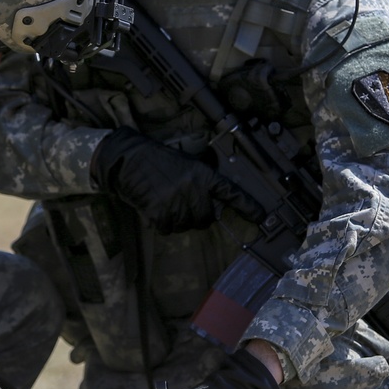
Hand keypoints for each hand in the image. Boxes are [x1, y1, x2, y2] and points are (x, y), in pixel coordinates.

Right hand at [91, 126, 264, 233]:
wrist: (128, 159)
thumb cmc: (155, 160)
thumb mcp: (185, 163)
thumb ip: (199, 183)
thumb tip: (208, 206)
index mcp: (202, 174)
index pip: (231, 192)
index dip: (247, 206)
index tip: (261, 217)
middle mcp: (193, 190)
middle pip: (206, 218)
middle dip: (196, 216)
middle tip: (181, 204)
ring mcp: (177, 203)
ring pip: (185, 225)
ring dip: (176, 219)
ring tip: (164, 202)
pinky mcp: (160, 213)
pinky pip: (167, 229)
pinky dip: (160, 223)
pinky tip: (154, 208)